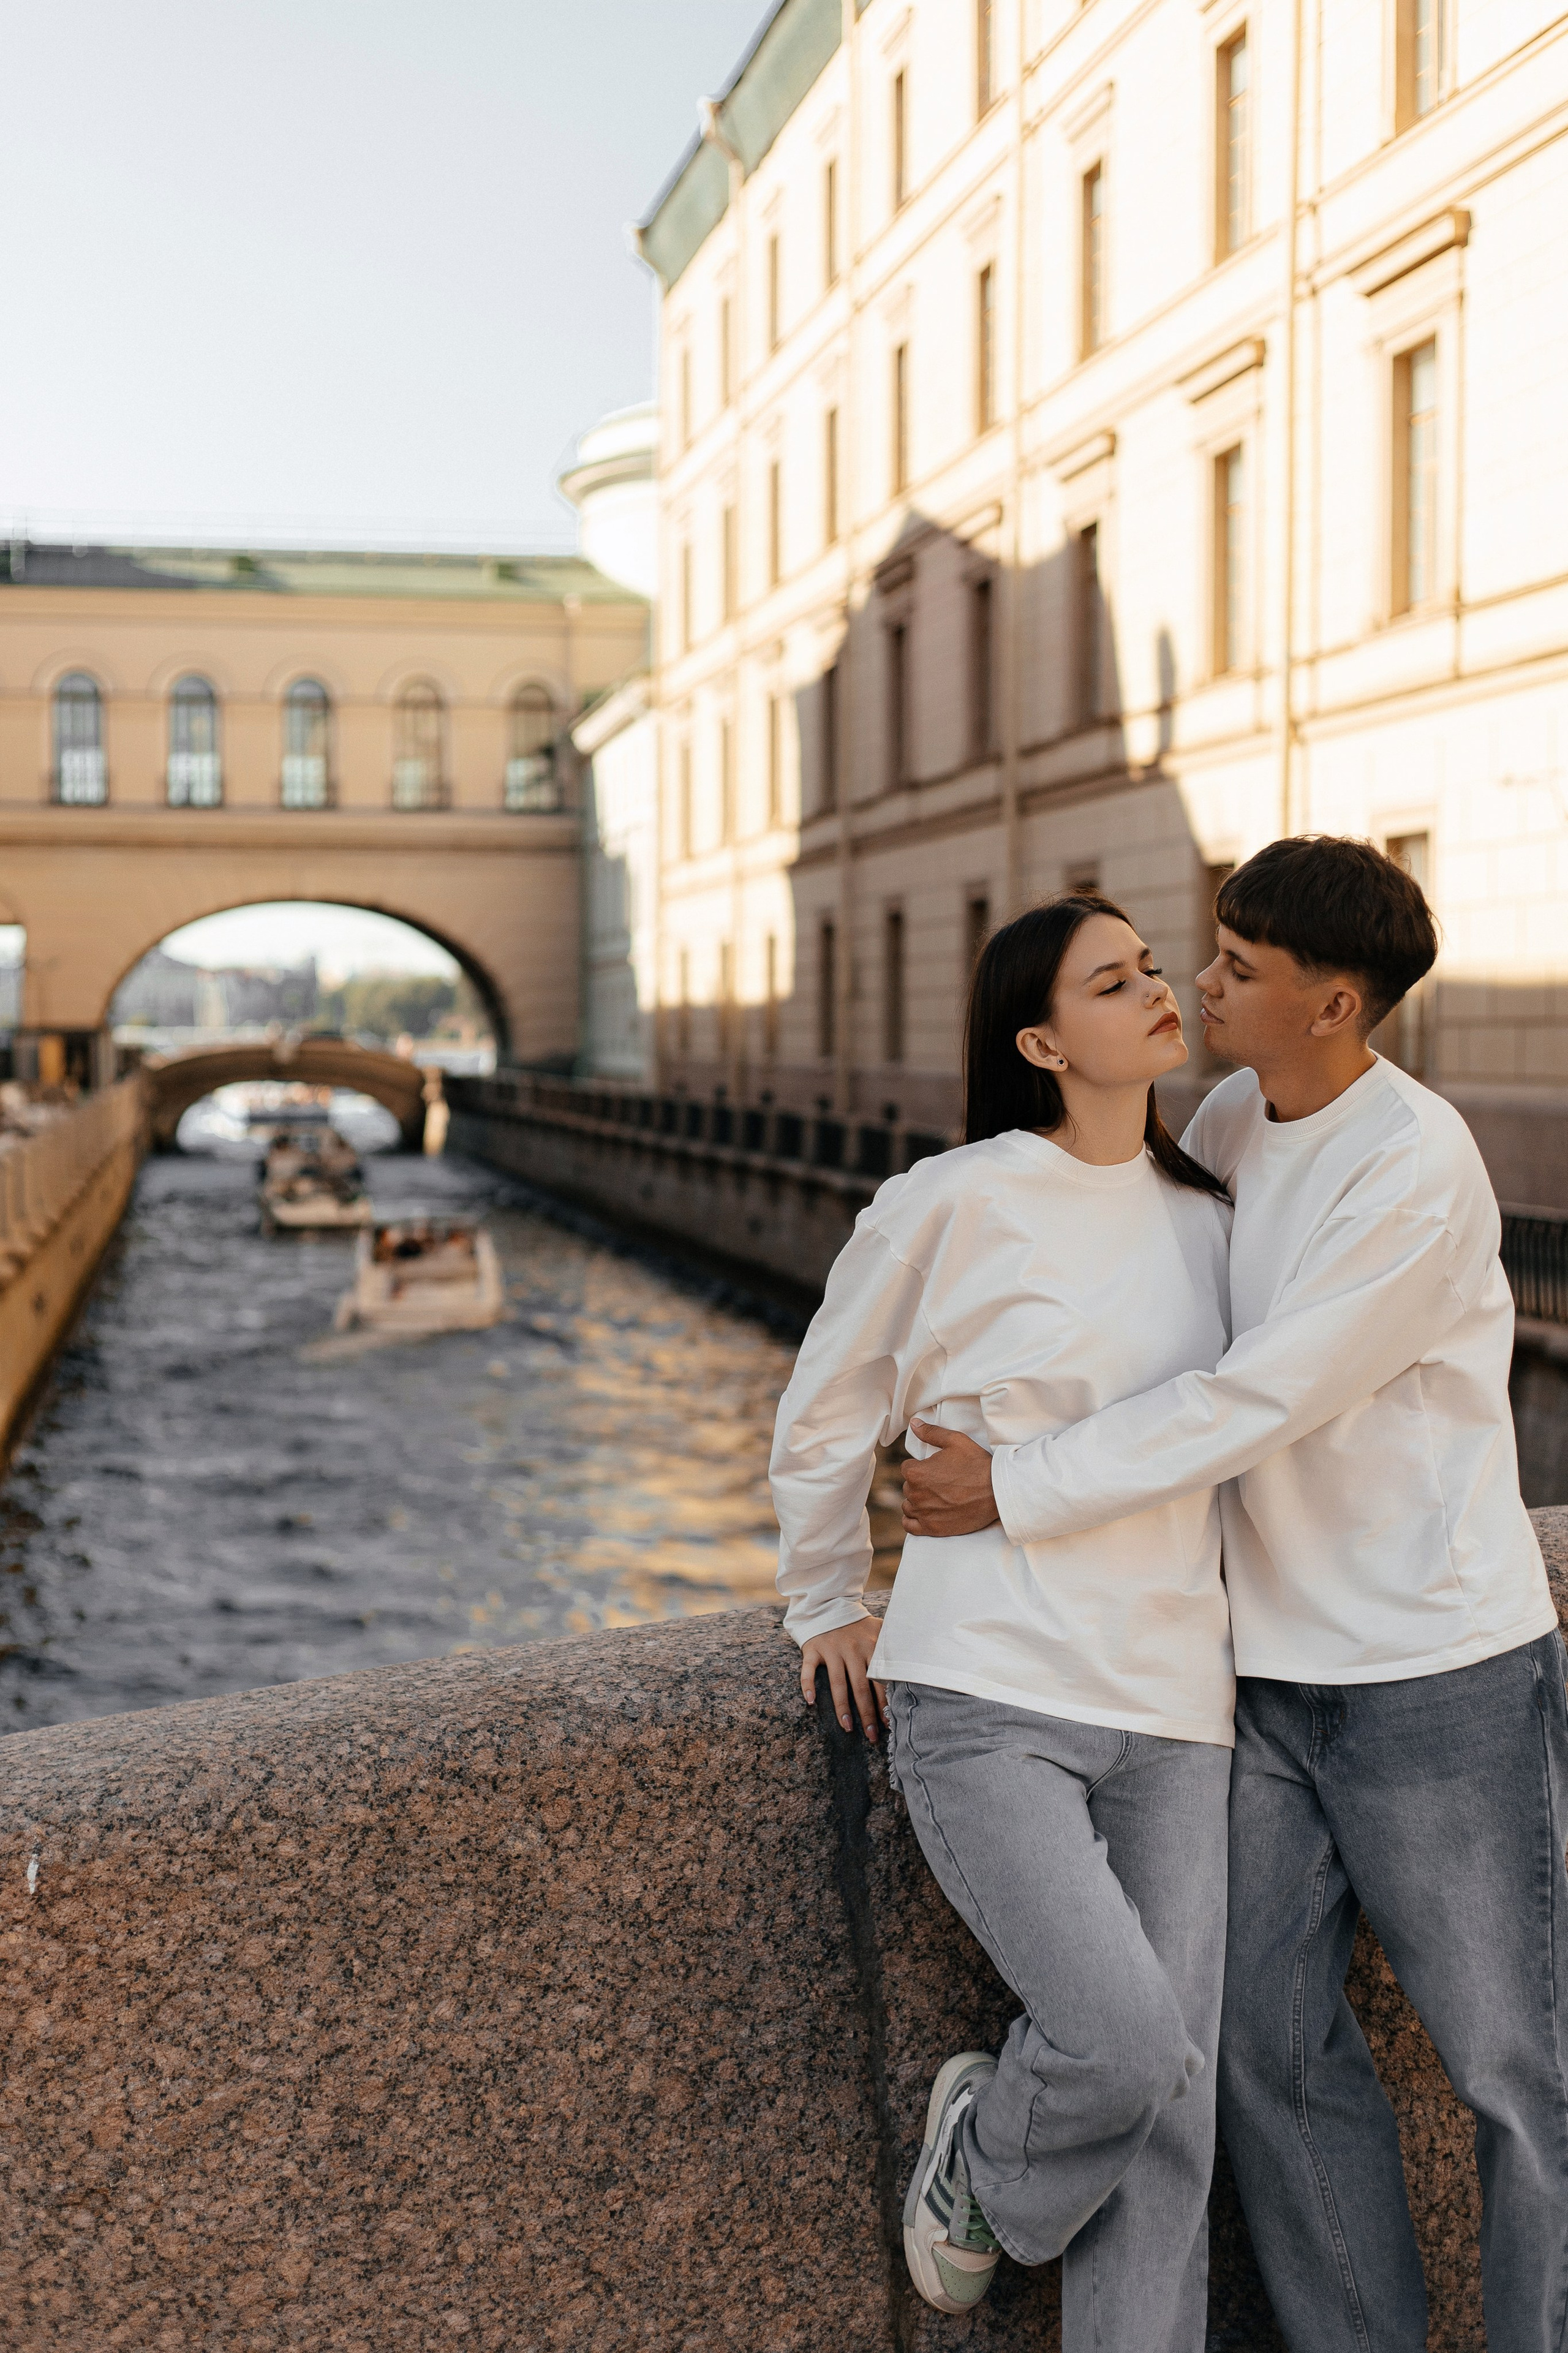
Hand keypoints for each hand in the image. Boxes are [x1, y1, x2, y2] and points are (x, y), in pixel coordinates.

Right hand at [799, 1616, 885, 1742]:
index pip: (879, 1681)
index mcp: (871, 1647)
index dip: (884, 1704)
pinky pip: (808, 1669)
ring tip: (847, 1728)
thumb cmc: (859, 1625)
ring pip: (837, 1683)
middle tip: (871, 1736)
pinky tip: (810, 1702)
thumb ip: (896, 1644)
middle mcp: (852, 1649)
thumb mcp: (881, 1629)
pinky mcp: (813, 1649)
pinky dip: (807, 1685)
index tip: (888, 1724)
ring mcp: (832, 1649)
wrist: (830, 1605)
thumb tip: (920, 1659)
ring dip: (842, 1707)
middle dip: (867, 1714)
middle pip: (860, 1687)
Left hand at [900, 1420, 999, 1536]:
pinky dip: (913, 1520)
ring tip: (936, 1498)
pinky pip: (910, 1526)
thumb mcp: (956, 1441)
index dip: (921, 1467)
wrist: (997, 1492)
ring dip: (917, 1502)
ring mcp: (923, 1513)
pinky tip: (923, 1514)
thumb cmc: (977, 1464)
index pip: (907, 1468)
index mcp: (916, 1472)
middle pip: (908, 1487)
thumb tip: (914, 1424)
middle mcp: (916, 1494)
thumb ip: (931, 1433)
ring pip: (909, 1506)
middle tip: (941, 1483)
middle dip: (920, 1484)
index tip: (936, 1469)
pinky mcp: (932, 1529)